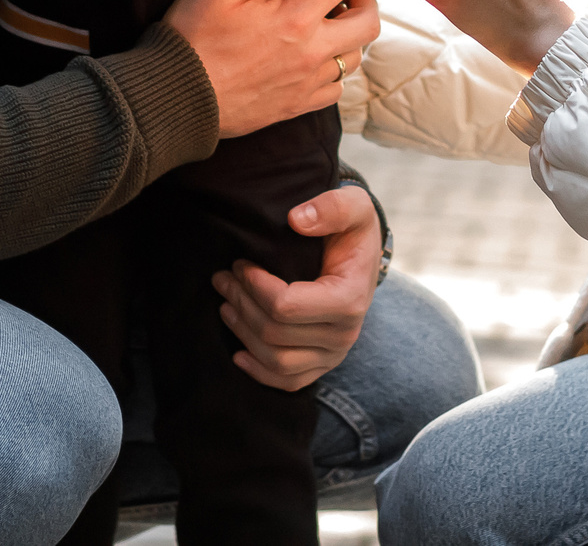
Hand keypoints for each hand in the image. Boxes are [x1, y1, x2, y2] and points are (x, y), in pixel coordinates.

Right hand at [164, 0, 379, 138]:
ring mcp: (306, 84)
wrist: (176, 99)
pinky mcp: (295, 106)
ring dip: (350, 37)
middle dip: (364, 0)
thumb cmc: (192, 39)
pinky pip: (334, 90)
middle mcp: (312, 54)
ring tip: (328, 21)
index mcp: (297, 19)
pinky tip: (314, 58)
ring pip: (354, 59)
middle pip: (368, 24)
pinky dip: (334, 71)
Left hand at [214, 185, 380, 389]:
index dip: (254, 285)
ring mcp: (334, 355)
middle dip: (241, 302)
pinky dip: (259, 372)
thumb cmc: (353, 230)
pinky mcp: (323, 365)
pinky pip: (288, 381)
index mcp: (349, 299)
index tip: (240, 263)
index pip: (286, 305)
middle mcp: (344, 335)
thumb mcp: (353, 205)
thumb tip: (296, 220)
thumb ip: (331, 207)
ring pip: (275, 360)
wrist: (364, 256)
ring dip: (242, 332)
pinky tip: (238, 352)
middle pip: (274, 332)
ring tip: (225, 303)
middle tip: (223, 277)